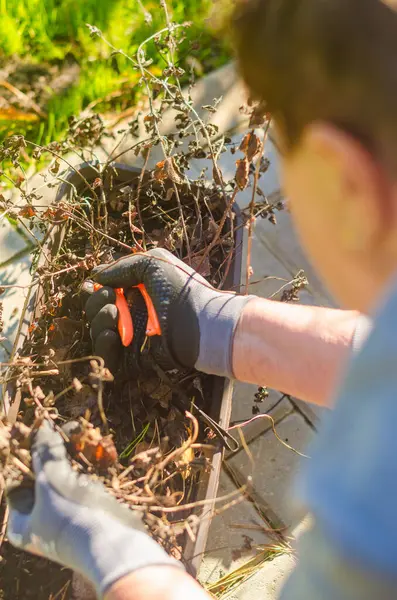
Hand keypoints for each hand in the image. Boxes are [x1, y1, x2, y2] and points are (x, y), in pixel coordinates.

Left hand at [6, 420, 179, 597]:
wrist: (114, 545)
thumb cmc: (71, 517)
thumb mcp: (50, 480)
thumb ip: (44, 452)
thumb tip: (41, 427)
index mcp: (22, 523)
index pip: (16, 484)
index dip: (26, 460)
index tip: (37, 436)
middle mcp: (41, 523)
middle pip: (42, 480)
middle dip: (53, 455)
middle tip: (59, 431)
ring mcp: (66, 519)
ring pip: (66, 480)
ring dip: (72, 457)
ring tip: (78, 434)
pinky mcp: (88, 514)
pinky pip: (84, 485)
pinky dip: (89, 468)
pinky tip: (96, 450)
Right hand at [85, 249, 253, 377]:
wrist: (201, 324)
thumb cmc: (181, 291)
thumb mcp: (152, 264)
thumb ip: (122, 266)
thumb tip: (97, 277)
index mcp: (135, 291)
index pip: (103, 289)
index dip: (96, 287)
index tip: (102, 284)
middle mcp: (131, 313)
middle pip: (94, 309)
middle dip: (95, 302)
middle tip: (111, 298)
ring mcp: (131, 337)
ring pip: (96, 331)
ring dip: (98, 320)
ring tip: (113, 315)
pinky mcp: (131, 359)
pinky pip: (106, 356)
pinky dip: (102, 344)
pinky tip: (111, 335)